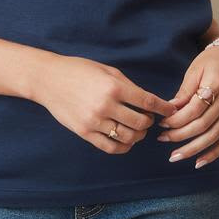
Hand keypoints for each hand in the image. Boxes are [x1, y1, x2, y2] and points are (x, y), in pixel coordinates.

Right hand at [31, 55, 177, 154]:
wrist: (47, 79)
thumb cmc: (78, 70)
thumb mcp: (107, 70)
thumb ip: (128, 86)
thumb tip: (150, 102)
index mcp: (114, 87)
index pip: (148, 102)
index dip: (164, 108)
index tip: (170, 111)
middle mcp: (105, 105)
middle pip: (141, 123)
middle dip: (149, 122)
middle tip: (147, 118)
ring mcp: (94, 121)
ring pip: (128, 138)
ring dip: (138, 135)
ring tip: (136, 129)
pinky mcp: (84, 133)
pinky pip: (111, 147)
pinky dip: (124, 147)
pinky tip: (125, 140)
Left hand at [156, 44, 218, 167]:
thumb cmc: (210, 63)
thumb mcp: (194, 71)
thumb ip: (184, 92)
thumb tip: (169, 110)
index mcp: (216, 85)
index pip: (195, 109)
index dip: (177, 118)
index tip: (162, 123)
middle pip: (203, 125)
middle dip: (181, 135)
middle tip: (162, 139)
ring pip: (214, 136)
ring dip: (193, 149)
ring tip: (175, 156)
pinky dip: (213, 153)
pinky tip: (199, 162)